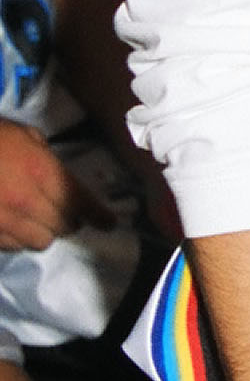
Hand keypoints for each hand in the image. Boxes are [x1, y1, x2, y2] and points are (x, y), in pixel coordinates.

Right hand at [0, 118, 111, 248]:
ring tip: (36, 220)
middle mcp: (26, 201)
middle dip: (68, 221)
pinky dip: (17, 239)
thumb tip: (56, 172)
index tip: (108, 224)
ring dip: (42, 232)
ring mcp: (3, 221)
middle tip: (66, 214)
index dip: (98, 215)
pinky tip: (11, 225)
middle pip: (63, 226)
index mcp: (40, 171)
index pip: (79, 200)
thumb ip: (43, 154)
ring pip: (38, 241)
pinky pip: (11, 246)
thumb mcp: (21, 134)